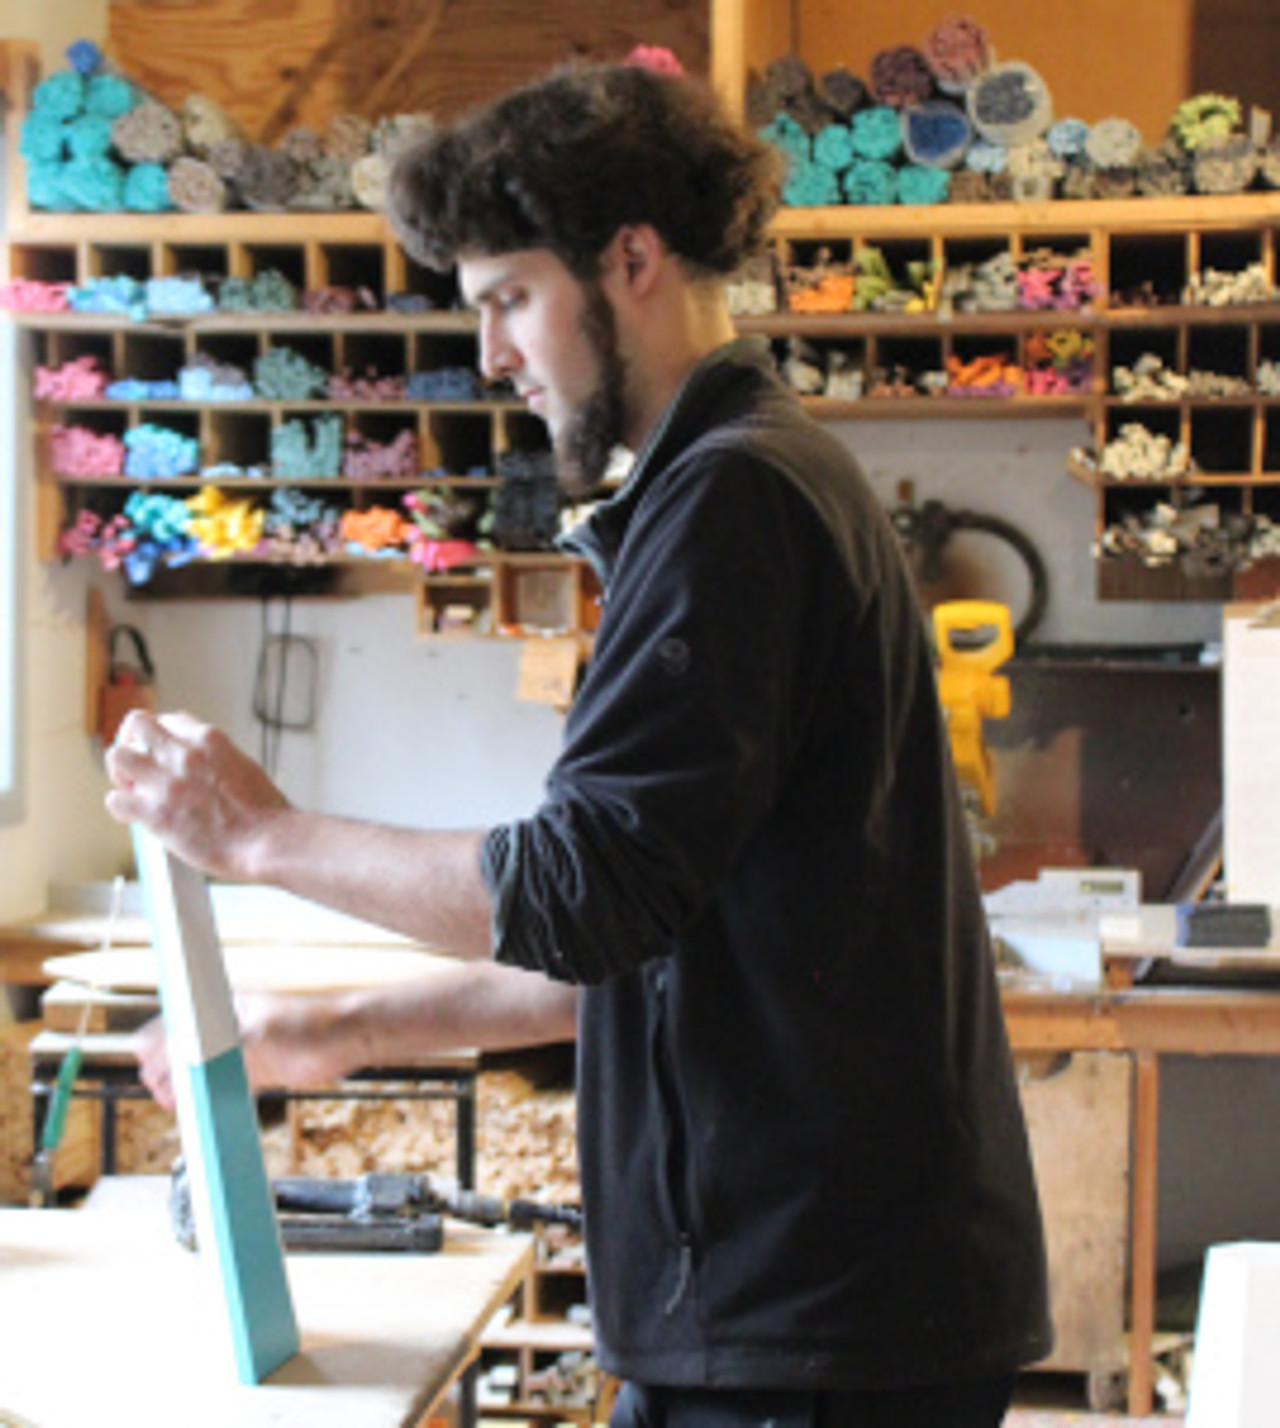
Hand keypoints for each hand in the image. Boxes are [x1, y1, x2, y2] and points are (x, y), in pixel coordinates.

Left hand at [104, 710, 290, 882]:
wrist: (266, 841)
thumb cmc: (264, 812)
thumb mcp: (244, 765)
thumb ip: (217, 756)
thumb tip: (202, 757)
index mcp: (209, 740)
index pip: (170, 719)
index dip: (163, 736)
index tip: (163, 749)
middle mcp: (183, 755)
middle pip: (136, 724)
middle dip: (132, 740)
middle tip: (138, 759)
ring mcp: (166, 783)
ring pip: (117, 756)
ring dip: (121, 771)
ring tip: (132, 786)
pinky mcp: (155, 814)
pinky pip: (115, 800)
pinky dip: (121, 807)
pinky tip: (134, 814)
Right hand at [133, 992, 356, 1110]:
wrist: (349, 1040)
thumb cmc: (310, 1025)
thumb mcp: (258, 1035)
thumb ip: (220, 1046)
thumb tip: (181, 1053)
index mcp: (225, 1007)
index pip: (177, 1022)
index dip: (159, 1045)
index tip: (150, 1067)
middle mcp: (227, 1028)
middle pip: (182, 1049)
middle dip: (166, 1069)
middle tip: (162, 1090)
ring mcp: (241, 1051)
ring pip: (199, 1070)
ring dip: (184, 1087)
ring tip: (173, 1103)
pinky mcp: (256, 1072)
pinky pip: (222, 1086)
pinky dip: (207, 1098)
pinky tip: (197, 1111)